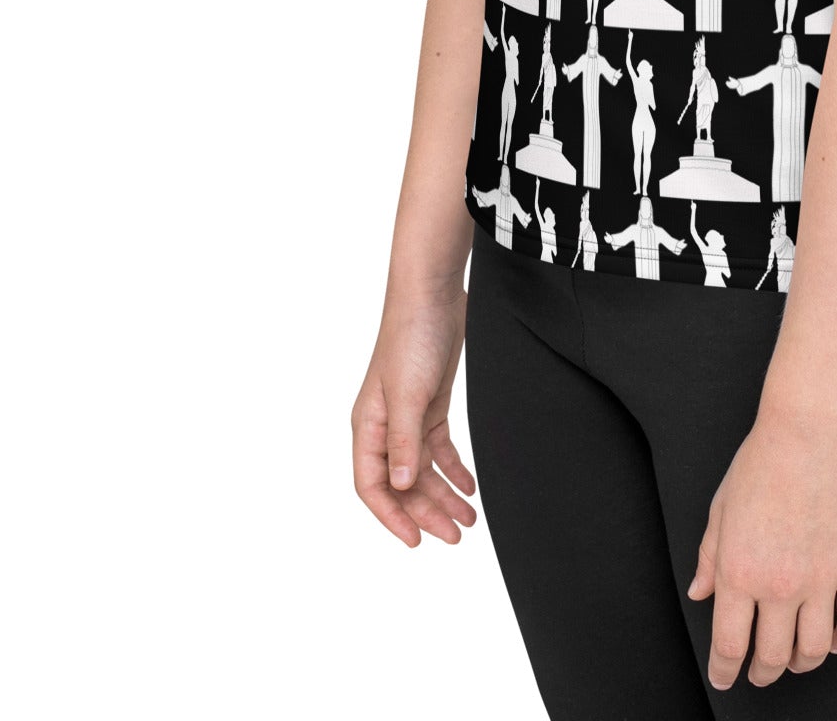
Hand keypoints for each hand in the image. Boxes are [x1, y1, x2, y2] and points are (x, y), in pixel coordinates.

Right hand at [350, 283, 477, 548]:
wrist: (434, 294)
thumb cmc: (411, 337)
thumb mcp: (408, 393)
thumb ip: (404, 441)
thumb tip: (402, 485)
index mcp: (368, 426)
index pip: (372, 485)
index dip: (392, 517)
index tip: (416, 542)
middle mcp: (385, 426)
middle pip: (403, 483)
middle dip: (427, 512)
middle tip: (456, 535)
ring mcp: (409, 415)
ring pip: (423, 469)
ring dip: (443, 495)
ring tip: (468, 519)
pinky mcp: (431, 404)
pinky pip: (439, 448)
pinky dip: (453, 469)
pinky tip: (469, 486)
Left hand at [686, 413, 836, 689]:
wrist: (809, 432)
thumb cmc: (761, 464)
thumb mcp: (720, 510)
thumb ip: (709, 557)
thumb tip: (700, 593)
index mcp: (739, 572)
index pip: (729, 645)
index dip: (725, 671)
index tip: (724, 677)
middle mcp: (779, 585)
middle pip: (772, 657)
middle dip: (762, 673)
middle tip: (759, 672)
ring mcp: (821, 579)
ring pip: (813, 651)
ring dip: (801, 663)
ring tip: (795, 659)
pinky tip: (833, 639)